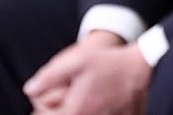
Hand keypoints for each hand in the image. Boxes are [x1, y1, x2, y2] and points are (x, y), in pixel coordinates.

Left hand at [24, 32, 149, 114]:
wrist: (143, 72)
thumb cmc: (111, 65)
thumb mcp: (77, 62)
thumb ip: (49, 76)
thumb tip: (29, 89)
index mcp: (74, 112)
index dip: (40, 104)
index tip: (43, 93)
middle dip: (53, 108)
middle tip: (57, 93)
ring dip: (70, 109)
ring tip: (76, 96)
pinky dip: (85, 110)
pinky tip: (92, 100)